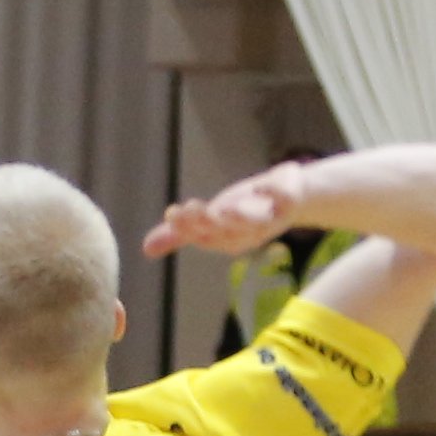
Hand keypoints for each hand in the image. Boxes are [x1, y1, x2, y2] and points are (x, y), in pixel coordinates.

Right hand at [139, 160, 310, 263]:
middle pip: (226, 231)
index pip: (203, 236)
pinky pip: (284, 199)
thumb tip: (145, 249)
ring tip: (224, 208)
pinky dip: (274, 193)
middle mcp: (247, 233)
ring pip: (254, 222)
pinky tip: (261, 186)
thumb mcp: (212, 219)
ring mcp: (270, 218)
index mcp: (226, 238)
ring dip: (240, 217)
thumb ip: (181, 233)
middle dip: (208, 222)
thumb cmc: (246, 210)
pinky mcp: (289, 200)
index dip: (188, 227)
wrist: (289, 198)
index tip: (172, 214)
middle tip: (190, 208)